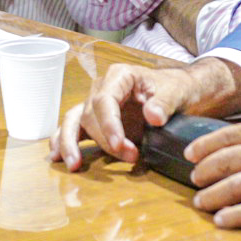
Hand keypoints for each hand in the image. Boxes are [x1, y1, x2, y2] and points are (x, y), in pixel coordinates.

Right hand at [50, 62, 199, 169]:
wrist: (182, 92)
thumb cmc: (178, 88)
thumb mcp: (177, 92)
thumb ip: (165, 103)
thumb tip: (153, 116)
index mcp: (120, 76)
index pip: (104, 100)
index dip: (108, 124)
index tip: (119, 145)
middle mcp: (102, 88)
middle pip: (91, 115)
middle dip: (106, 140)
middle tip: (131, 157)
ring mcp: (96, 105)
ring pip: (74, 121)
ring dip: (71, 143)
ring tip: (73, 165)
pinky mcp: (98, 121)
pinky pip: (74, 128)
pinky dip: (64, 141)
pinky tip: (58, 158)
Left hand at [186, 115, 240, 228]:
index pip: (234, 133)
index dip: (208, 144)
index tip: (192, 152)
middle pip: (229, 159)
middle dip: (206, 171)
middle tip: (194, 182)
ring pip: (238, 185)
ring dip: (214, 195)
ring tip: (201, 204)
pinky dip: (238, 216)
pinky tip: (224, 221)